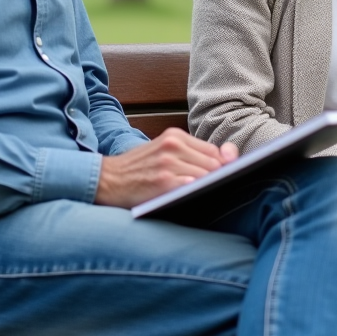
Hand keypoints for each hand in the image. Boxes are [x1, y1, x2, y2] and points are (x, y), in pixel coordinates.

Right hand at [95, 128, 238, 207]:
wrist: (105, 179)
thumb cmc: (137, 169)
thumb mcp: (164, 151)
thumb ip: (193, 153)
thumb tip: (231, 156)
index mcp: (175, 135)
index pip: (215, 151)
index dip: (223, 167)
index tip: (225, 179)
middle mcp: (173, 145)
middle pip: (215, 163)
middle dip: (219, 179)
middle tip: (216, 191)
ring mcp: (168, 163)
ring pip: (207, 176)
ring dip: (209, 188)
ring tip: (204, 197)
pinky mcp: (163, 182)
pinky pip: (192, 187)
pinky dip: (197, 194)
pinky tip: (192, 199)